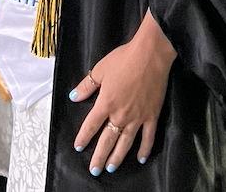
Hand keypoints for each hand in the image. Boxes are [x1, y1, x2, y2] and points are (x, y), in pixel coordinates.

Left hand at [69, 13, 175, 175]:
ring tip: (111, 168)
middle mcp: (120, 114)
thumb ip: (87, 85)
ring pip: (125, 143)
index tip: (78, 147)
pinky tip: (140, 158)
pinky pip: (148, 137)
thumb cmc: (123, 59)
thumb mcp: (100, 69)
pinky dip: (144, 149)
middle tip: (94, 170)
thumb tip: (73, 97)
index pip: (91, 125)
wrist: (150, 55)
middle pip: (107, 140)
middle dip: (99, 156)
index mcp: (106, 103)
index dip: (84, 137)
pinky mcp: (152, 116)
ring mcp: (137, 118)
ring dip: (118, 157)